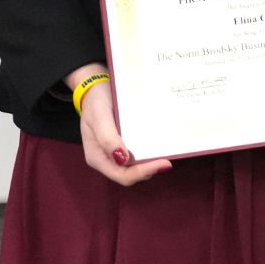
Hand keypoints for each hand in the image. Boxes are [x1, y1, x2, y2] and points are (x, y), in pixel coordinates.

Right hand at [67, 64, 171, 184]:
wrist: (96, 88)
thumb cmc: (96, 102)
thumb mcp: (99, 117)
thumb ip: (108, 138)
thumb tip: (123, 160)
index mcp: (98, 157)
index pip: (122, 175)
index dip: (143, 172)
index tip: (164, 163)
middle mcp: (107, 159)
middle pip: (131, 175)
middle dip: (149, 169)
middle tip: (169, 159)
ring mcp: (115, 153)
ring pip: (136, 167)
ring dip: (150, 163)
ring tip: (167, 153)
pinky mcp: (124, 144)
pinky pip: (138, 154)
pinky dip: (149, 153)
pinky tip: (160, 145)